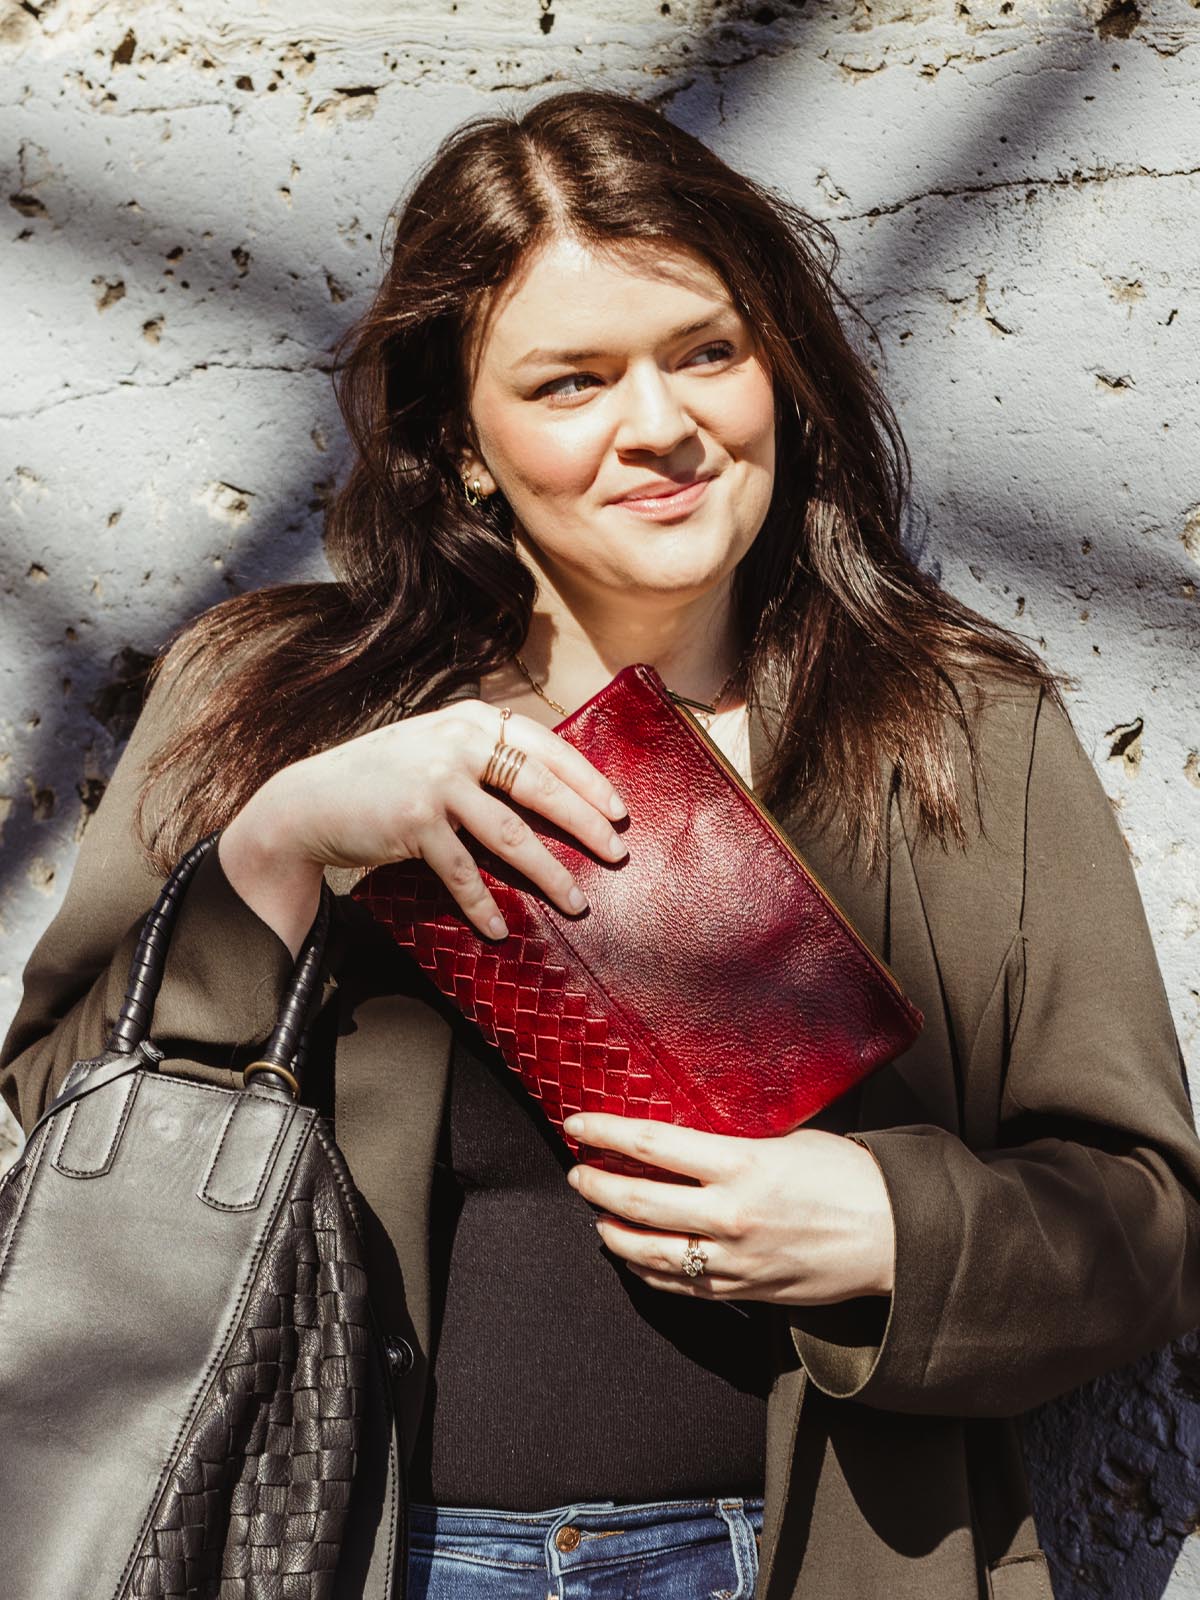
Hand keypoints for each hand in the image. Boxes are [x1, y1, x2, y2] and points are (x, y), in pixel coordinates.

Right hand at [219, 699, 628, 955]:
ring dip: (549, 874)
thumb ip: (483, 752)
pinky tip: (500, 929)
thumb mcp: (435, 746)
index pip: (546, 747)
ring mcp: (436, 781)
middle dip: (586, 824)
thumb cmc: (383, 777)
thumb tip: (554, 785)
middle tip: (617, 854)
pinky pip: (463, 872)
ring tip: (577, 903)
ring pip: (511, 835)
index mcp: (470, 719)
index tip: (618, 809)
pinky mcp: (415, 822)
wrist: (310, 800)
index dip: (587, 779)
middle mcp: (457, 742)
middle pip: (540, 788)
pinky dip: (483, 905)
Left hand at [562, 1112, 894, 1304]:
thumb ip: (734, 1141)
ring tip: (597, 1216)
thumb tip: (687, 1136)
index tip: (577, 1123)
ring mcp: (733, 1261)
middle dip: (596, 1185)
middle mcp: (730, 1216)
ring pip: (648, 1253)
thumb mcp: (790, 1140)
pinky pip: (678, 1286)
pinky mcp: (743, 1291)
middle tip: (577, 1171)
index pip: (653, 1146)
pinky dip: (646, 1270)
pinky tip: (633, 1256)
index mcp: (743, 1165)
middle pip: (637, 1202)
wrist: (897, 1238)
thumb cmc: (850, 1177)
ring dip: (612, 1232)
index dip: (606, 1133)